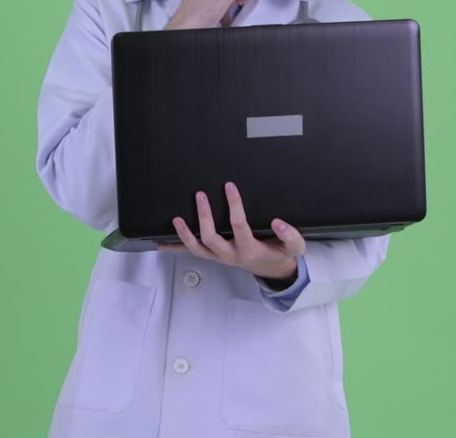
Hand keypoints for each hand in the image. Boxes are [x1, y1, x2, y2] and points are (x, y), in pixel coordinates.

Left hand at [160, 181, 305, 282]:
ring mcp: (219, 257)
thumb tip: (278, 222)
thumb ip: (290, 235)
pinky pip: (192, 252)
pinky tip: (161, 242)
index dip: (234, 205)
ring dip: (185, 234)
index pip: (239, 226)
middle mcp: (231, 255)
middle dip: (204, 216)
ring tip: (176, 218)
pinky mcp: (213, 257)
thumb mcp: (294, 247)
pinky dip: (176, 247)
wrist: (272, 270)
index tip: (230, 186)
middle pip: (211, 238)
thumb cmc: (280, 254)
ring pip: (197, 248)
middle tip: (200, 194)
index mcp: (249, 250)